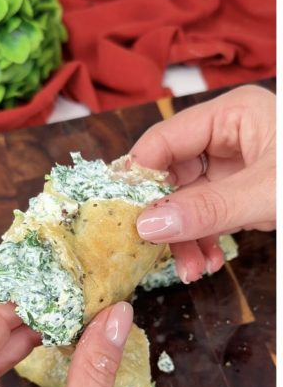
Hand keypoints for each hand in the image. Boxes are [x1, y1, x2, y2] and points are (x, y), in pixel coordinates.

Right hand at [131, 85, 275, 282]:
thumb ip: (206, 210)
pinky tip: (208, 262)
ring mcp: (239, 163)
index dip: (136, 179)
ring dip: (184, 237)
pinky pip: (209, 212)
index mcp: (231, 115)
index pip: (161, 142)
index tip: (119, 218)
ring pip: (188, 199)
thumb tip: (144, 225)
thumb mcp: (267, 195)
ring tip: (192, 271)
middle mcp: (228, 134)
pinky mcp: (248, 190)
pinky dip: (204, 239)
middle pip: (171, 174)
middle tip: (158, 255)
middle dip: (166, 219)